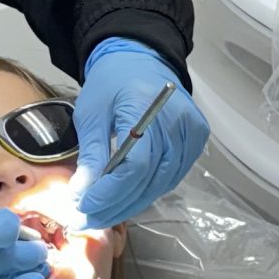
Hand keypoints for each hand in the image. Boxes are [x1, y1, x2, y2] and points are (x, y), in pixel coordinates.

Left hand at [75, 40, 209, 227]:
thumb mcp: (91, 113)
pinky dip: (149, 190)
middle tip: (88, 219)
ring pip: (162, 184)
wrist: (140, 59)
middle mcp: (176, 121)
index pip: (135, 165)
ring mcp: (191, 131)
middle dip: (115, 205)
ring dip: (131, 203)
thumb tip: (82, 194)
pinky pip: (173, 176)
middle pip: (149, 180)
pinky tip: (127, 198)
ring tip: (103, 213)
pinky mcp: (197, 138)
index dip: (110, 192)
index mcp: (146, 107)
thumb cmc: (112, 82)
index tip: (85, 207)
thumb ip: (91, 154)